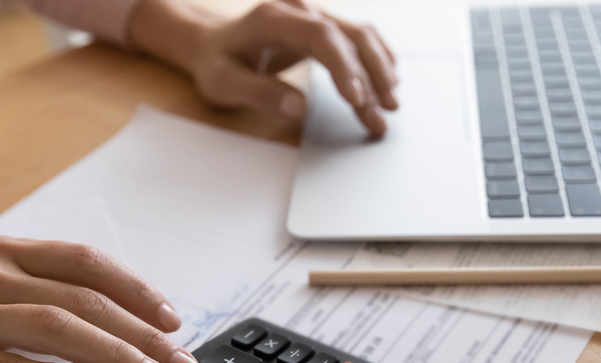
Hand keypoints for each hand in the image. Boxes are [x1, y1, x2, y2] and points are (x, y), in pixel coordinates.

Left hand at [130, 0, 397, 136]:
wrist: (210, 44)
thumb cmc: (215, 63)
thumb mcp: (223, 83)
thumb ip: (259, 93)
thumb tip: (299, 106)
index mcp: (273, 18)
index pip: (321, 36)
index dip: (344, 67)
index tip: (357, 100)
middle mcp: (299, 10)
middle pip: (349, 35)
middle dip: (371, 76)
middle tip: (381, 115)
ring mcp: (313, 16)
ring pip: (359, 37)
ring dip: (379, 72)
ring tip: (390, 107)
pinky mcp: (321, 28)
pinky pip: (357, 39)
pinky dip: (375, 62)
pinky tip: (386, 85)